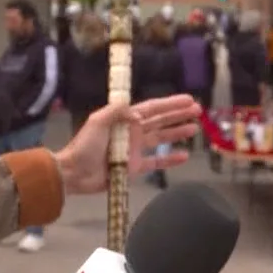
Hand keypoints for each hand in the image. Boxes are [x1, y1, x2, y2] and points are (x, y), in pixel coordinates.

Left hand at [54, 95, 203, 194]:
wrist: (74, 172)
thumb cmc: (84, 146)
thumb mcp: (97, 121)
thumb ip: (116, 112)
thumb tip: (137, 110)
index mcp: (125, 120)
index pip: (153, 109)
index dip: (170, 104)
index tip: (188, 99)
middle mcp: (133, 132)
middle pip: (160, 121)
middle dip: (178, 115)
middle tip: (198, 110)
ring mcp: (135, 150)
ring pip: (161, 139)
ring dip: (177, 133)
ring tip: (195, 129)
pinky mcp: (135, 168)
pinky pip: (156, 162)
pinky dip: (169, 160)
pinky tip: (184, 156)